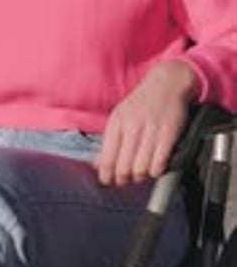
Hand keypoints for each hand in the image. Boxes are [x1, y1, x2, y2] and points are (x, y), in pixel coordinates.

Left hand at [94, 60, 198, 186]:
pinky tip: (155, 168)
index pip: (107, 158)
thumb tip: (98, 165)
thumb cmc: (142, 103)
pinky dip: (156, 171)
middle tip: (127, 180)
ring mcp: (151, 130)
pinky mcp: (169, 134)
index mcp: (117, 122)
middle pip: (124, 167)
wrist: (167, 84)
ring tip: (142, 172)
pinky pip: (159, 163)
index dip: (107, 176)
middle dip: (124, 179)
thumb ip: (110, 141)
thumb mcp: (120, 116)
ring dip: (141, 176)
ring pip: (141, 168)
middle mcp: (132, 126)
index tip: (109, 182)